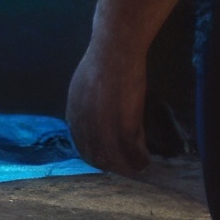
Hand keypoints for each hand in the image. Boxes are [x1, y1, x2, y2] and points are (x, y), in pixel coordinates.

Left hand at [62, 36, 160, 178]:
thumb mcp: (83, 88)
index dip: (96, 155)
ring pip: (115, 157)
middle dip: (111, 164)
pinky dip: (139, 157)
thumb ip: (87, 107)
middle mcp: (85, 127)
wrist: (115, 52)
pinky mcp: (124, 126)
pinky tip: (146, 159)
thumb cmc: (102, 63)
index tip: (107, 159)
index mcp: (73, 116)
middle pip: (96, 156)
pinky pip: (132, 150)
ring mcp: (103, 128)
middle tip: (125, 166)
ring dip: (127, 165)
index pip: (82, 145)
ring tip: (138, 167)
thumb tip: (95, 117)